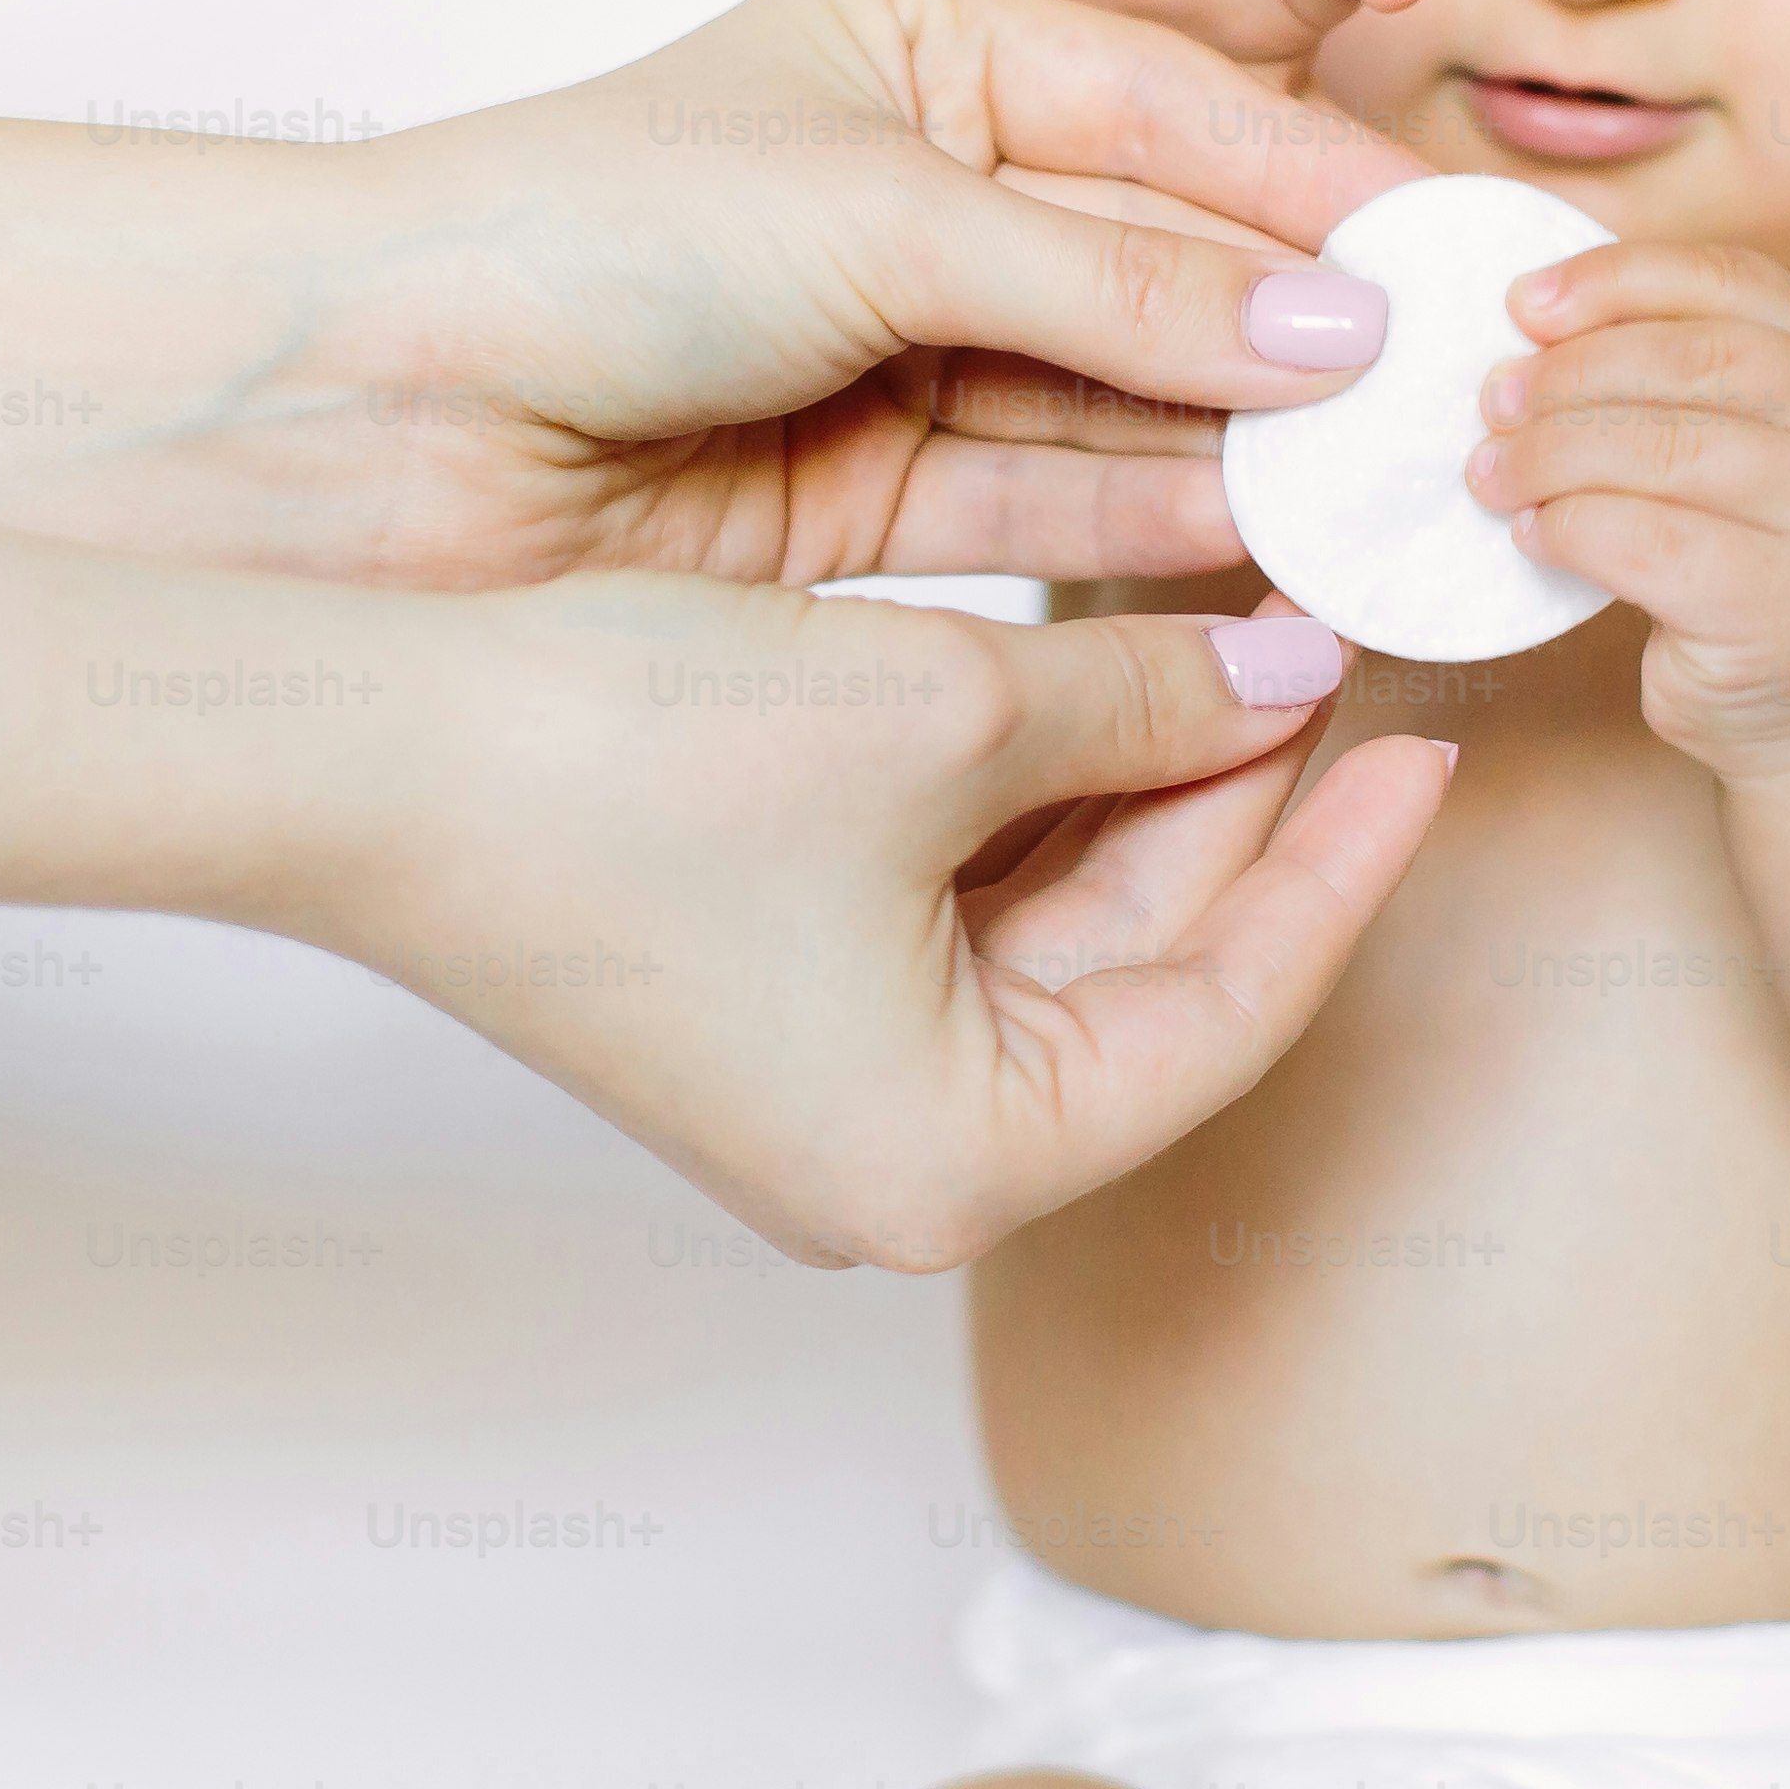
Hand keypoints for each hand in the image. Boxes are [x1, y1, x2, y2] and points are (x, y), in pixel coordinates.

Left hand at [154, 0, 1429, 592]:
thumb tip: (1327, 334)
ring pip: (1109, 396)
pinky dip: (1147, 528)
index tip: (1446, 255)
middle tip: (1437, 382)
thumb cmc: (579, 239)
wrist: (367, 415)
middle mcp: (909, 194)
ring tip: (1375, 480)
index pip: (1166, 108)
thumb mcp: (885, 217)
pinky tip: (1259, 550)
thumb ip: (1116, 282)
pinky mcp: (855, 504)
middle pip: (1152, 262)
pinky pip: (1041, 505)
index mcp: (912, 47)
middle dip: (1290, 325)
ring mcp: (884, 353)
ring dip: (1237, 441)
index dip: (1312, 183)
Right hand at [297, 576, 1455, 1267]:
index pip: (1231, 1011)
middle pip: (1150, 971)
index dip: (1340, 863)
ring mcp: (830, 1091)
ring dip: (1137, 778)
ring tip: (1235, 623)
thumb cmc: (626, 761)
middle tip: (1332, 641)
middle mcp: (899, 1165)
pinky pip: (956, 901)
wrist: (368, 746)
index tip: (1422, 743)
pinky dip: (1029, 787)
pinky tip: (1098, 664)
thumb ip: (1147, 704)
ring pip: (1057, 924)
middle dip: (1238, 800)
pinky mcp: (773, 1005)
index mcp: (962, 1161)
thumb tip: (1277, 672)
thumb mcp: (944, 709)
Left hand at [1465, 242, 1789, 782]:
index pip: (1727, 281)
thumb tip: (1531, 325)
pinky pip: (1644, 542)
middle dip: (1568, 373)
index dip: (1614, 278)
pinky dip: (1570, 530)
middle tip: (1492, 401)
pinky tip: (1536, 537)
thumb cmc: (1770, 570)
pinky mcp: (1781, 604)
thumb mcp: (1758, 452)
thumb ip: (1688, 384)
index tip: (1521, 304)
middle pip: (1690, 358)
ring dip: (1552, 454)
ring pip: (1664, 448)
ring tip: (1494, 474)